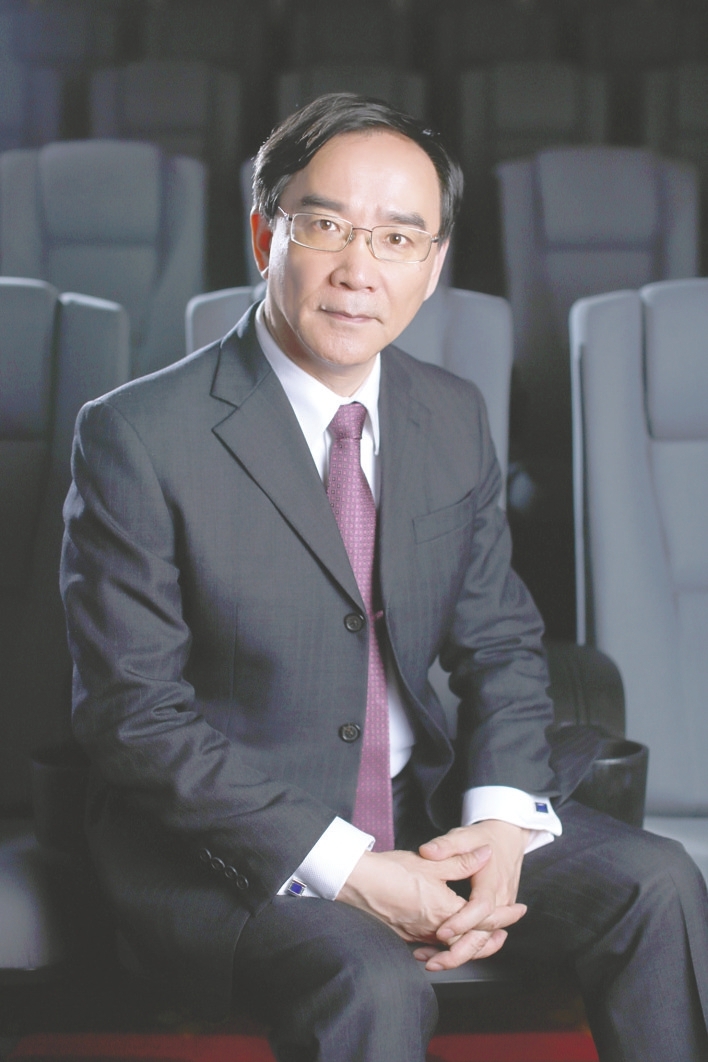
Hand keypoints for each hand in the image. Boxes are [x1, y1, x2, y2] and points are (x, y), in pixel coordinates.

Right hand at [335, 844, 492, 943]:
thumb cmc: (392, 871)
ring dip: (470, 942)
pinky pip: (434, 945)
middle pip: (471, 941)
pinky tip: (445, 938)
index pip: (484, 920)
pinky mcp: (406, 935)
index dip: (504, 916)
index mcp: (445, 910)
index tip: (518, 910)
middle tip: (504, 931)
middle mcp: (434, 929)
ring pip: (452, 946)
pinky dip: (446, 944)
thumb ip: (461, 861)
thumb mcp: (432, 862)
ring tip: (482, 937)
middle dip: (491, 938)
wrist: (357, 882)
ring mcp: (419, 935)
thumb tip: (485, 854)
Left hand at [414, 820, 529, 970]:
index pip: (480, 908)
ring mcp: (499, 909)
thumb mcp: (463, 836)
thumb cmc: (484, 838)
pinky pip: (482, 937)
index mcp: (490, 882)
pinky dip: (465, 947)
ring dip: (460, 954)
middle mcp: (499, 900)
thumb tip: (427, 851)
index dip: (462, 922)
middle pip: (483, 934)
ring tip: (432, 962)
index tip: (441, 932)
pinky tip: (442, 952)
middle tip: (433, 962)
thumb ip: (445, 846)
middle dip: (459, 952)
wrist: (508, 838)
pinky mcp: (495, 914)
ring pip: (482, 941)